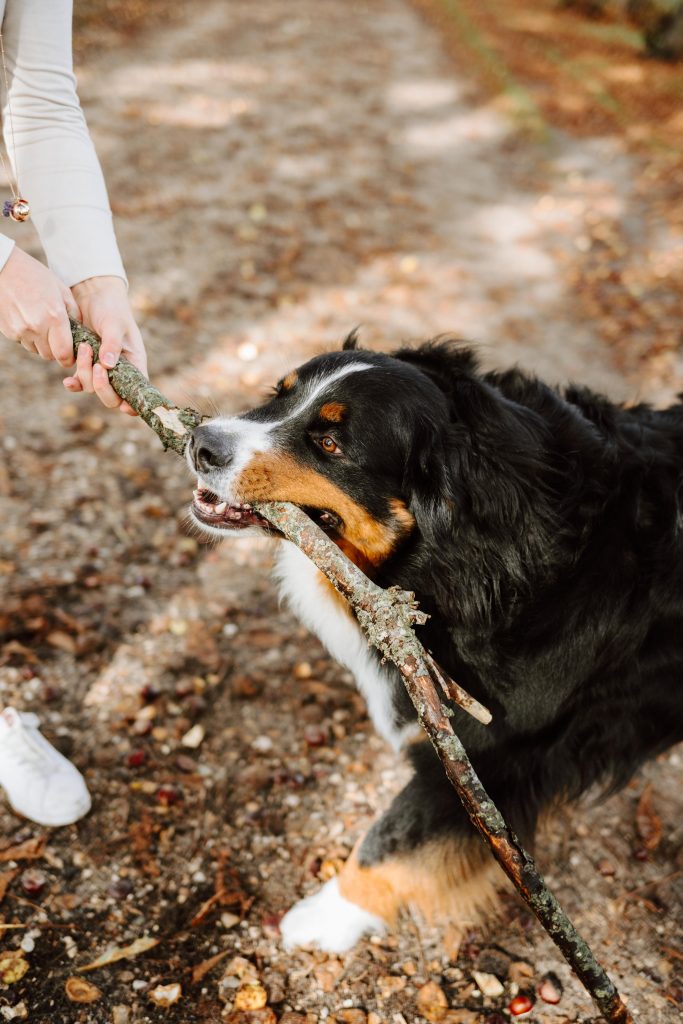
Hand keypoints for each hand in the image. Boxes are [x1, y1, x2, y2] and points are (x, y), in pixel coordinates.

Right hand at [0, 247, 79, 366]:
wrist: (3, 268)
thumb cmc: (36, 276)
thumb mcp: (61, 289)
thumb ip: (74, 313)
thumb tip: (80, 332)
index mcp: (54, 316)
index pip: (64, 354)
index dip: (69, 358)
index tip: (71, 354)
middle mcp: (37, 327)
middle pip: (50, 356)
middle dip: (56, 350)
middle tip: (58, 338)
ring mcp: (20, 330)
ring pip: (36, 350)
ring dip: (42, 344)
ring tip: (42, 325)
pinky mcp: (9, 331)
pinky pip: (24, 342)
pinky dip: (29, 337)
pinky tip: (28, 320)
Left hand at [66, 276, 147, 415]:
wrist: (93, 295)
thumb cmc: (112, 307)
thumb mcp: (114, 323)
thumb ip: (112, 344)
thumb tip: (108, 366)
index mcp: (135, 364)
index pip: (137, 392)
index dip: (132, 404)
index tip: (124, 405)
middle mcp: (120, 371)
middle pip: (112, 397)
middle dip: (103, 387)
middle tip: (97, 366)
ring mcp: (101, 369)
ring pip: (92, 388)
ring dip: (85, 373)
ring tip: (83, 347)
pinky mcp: (85, 364)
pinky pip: (79, 382)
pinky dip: (73, 384)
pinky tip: (68, 380)